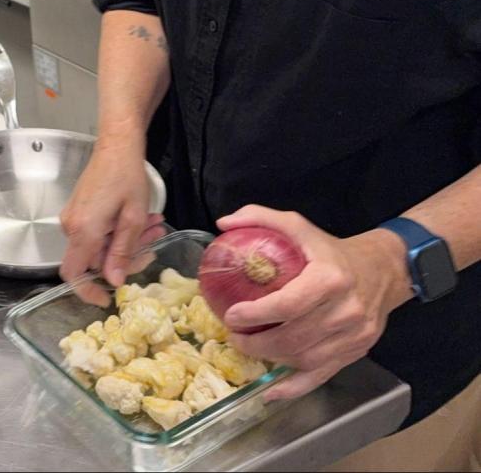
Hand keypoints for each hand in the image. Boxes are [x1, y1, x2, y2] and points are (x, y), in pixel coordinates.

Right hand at [59, 140, 164, 302]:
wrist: (116, 145)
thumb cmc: (127, 177)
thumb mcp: (132, 218)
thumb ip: (122, 252)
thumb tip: (114, 282)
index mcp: (83, 231)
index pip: (74, 273)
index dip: (88, 291)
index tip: (108, 298)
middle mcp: (71, 226)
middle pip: (94, 260)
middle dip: (126, 258)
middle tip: (153, 245)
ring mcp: (73, 217)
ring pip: (100, 245)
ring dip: (128, 241)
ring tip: (153, 226)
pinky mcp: (80, 209)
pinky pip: (98, 231)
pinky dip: (119, 231)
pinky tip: (141, 219)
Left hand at [216, 205, 413, 401]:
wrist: (385, 270)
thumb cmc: (332, 249)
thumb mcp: (298, 225)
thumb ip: (260, 218)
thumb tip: (224, 224)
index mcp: (331, 278)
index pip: (289, 305)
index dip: (257, 314)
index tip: (232, 315)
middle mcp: (347, 311)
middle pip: (294, 338)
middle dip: (257, 342)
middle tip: (234, 335)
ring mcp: (355, 336)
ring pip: (305, 359)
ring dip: (271, 358)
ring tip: (248, 347)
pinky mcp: (357, 352)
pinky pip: (322, 376)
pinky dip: (295, 387)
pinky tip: (272, 391)